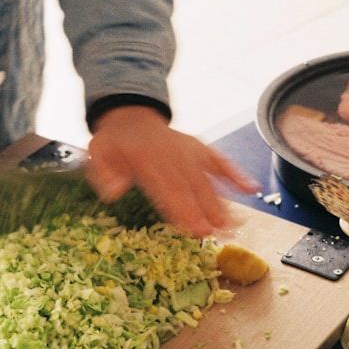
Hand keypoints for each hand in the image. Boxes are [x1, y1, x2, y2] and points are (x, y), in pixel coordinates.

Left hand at [87, 105, 258, 235]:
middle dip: (207, 211)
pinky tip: (251, 188)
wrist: (130, 114)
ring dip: (223, 202)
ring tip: (237, 224)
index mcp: (146, 159)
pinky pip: (220, 160)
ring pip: (208, 178)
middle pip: (192, 187)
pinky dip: (236, 174)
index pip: (167, 189)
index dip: (183, 210)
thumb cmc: (115, 142)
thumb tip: (114, 192)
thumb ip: (103, 174)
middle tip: (222, 233)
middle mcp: (172, 155)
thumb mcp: (97, 154)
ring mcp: (188, 151)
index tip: (197, 229)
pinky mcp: (199, 148)